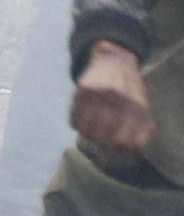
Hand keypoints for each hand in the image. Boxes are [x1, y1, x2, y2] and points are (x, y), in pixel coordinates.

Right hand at [71, 41, 154, 159]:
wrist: (114, 59)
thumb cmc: (129, 91)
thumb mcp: (141, 108)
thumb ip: (138, 132)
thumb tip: (125, 156)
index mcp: (138, 109)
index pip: (128, 143)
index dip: (120, 153)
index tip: (114, 153)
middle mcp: (121, 102)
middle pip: (106, 139)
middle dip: (102, 146)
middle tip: (100, 144)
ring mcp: (102, 95)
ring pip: (88, 131)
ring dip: (87, 136)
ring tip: (90, 133)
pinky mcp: (84, 89)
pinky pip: (74, 118)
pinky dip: (76, 124)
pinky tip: (81, 121)